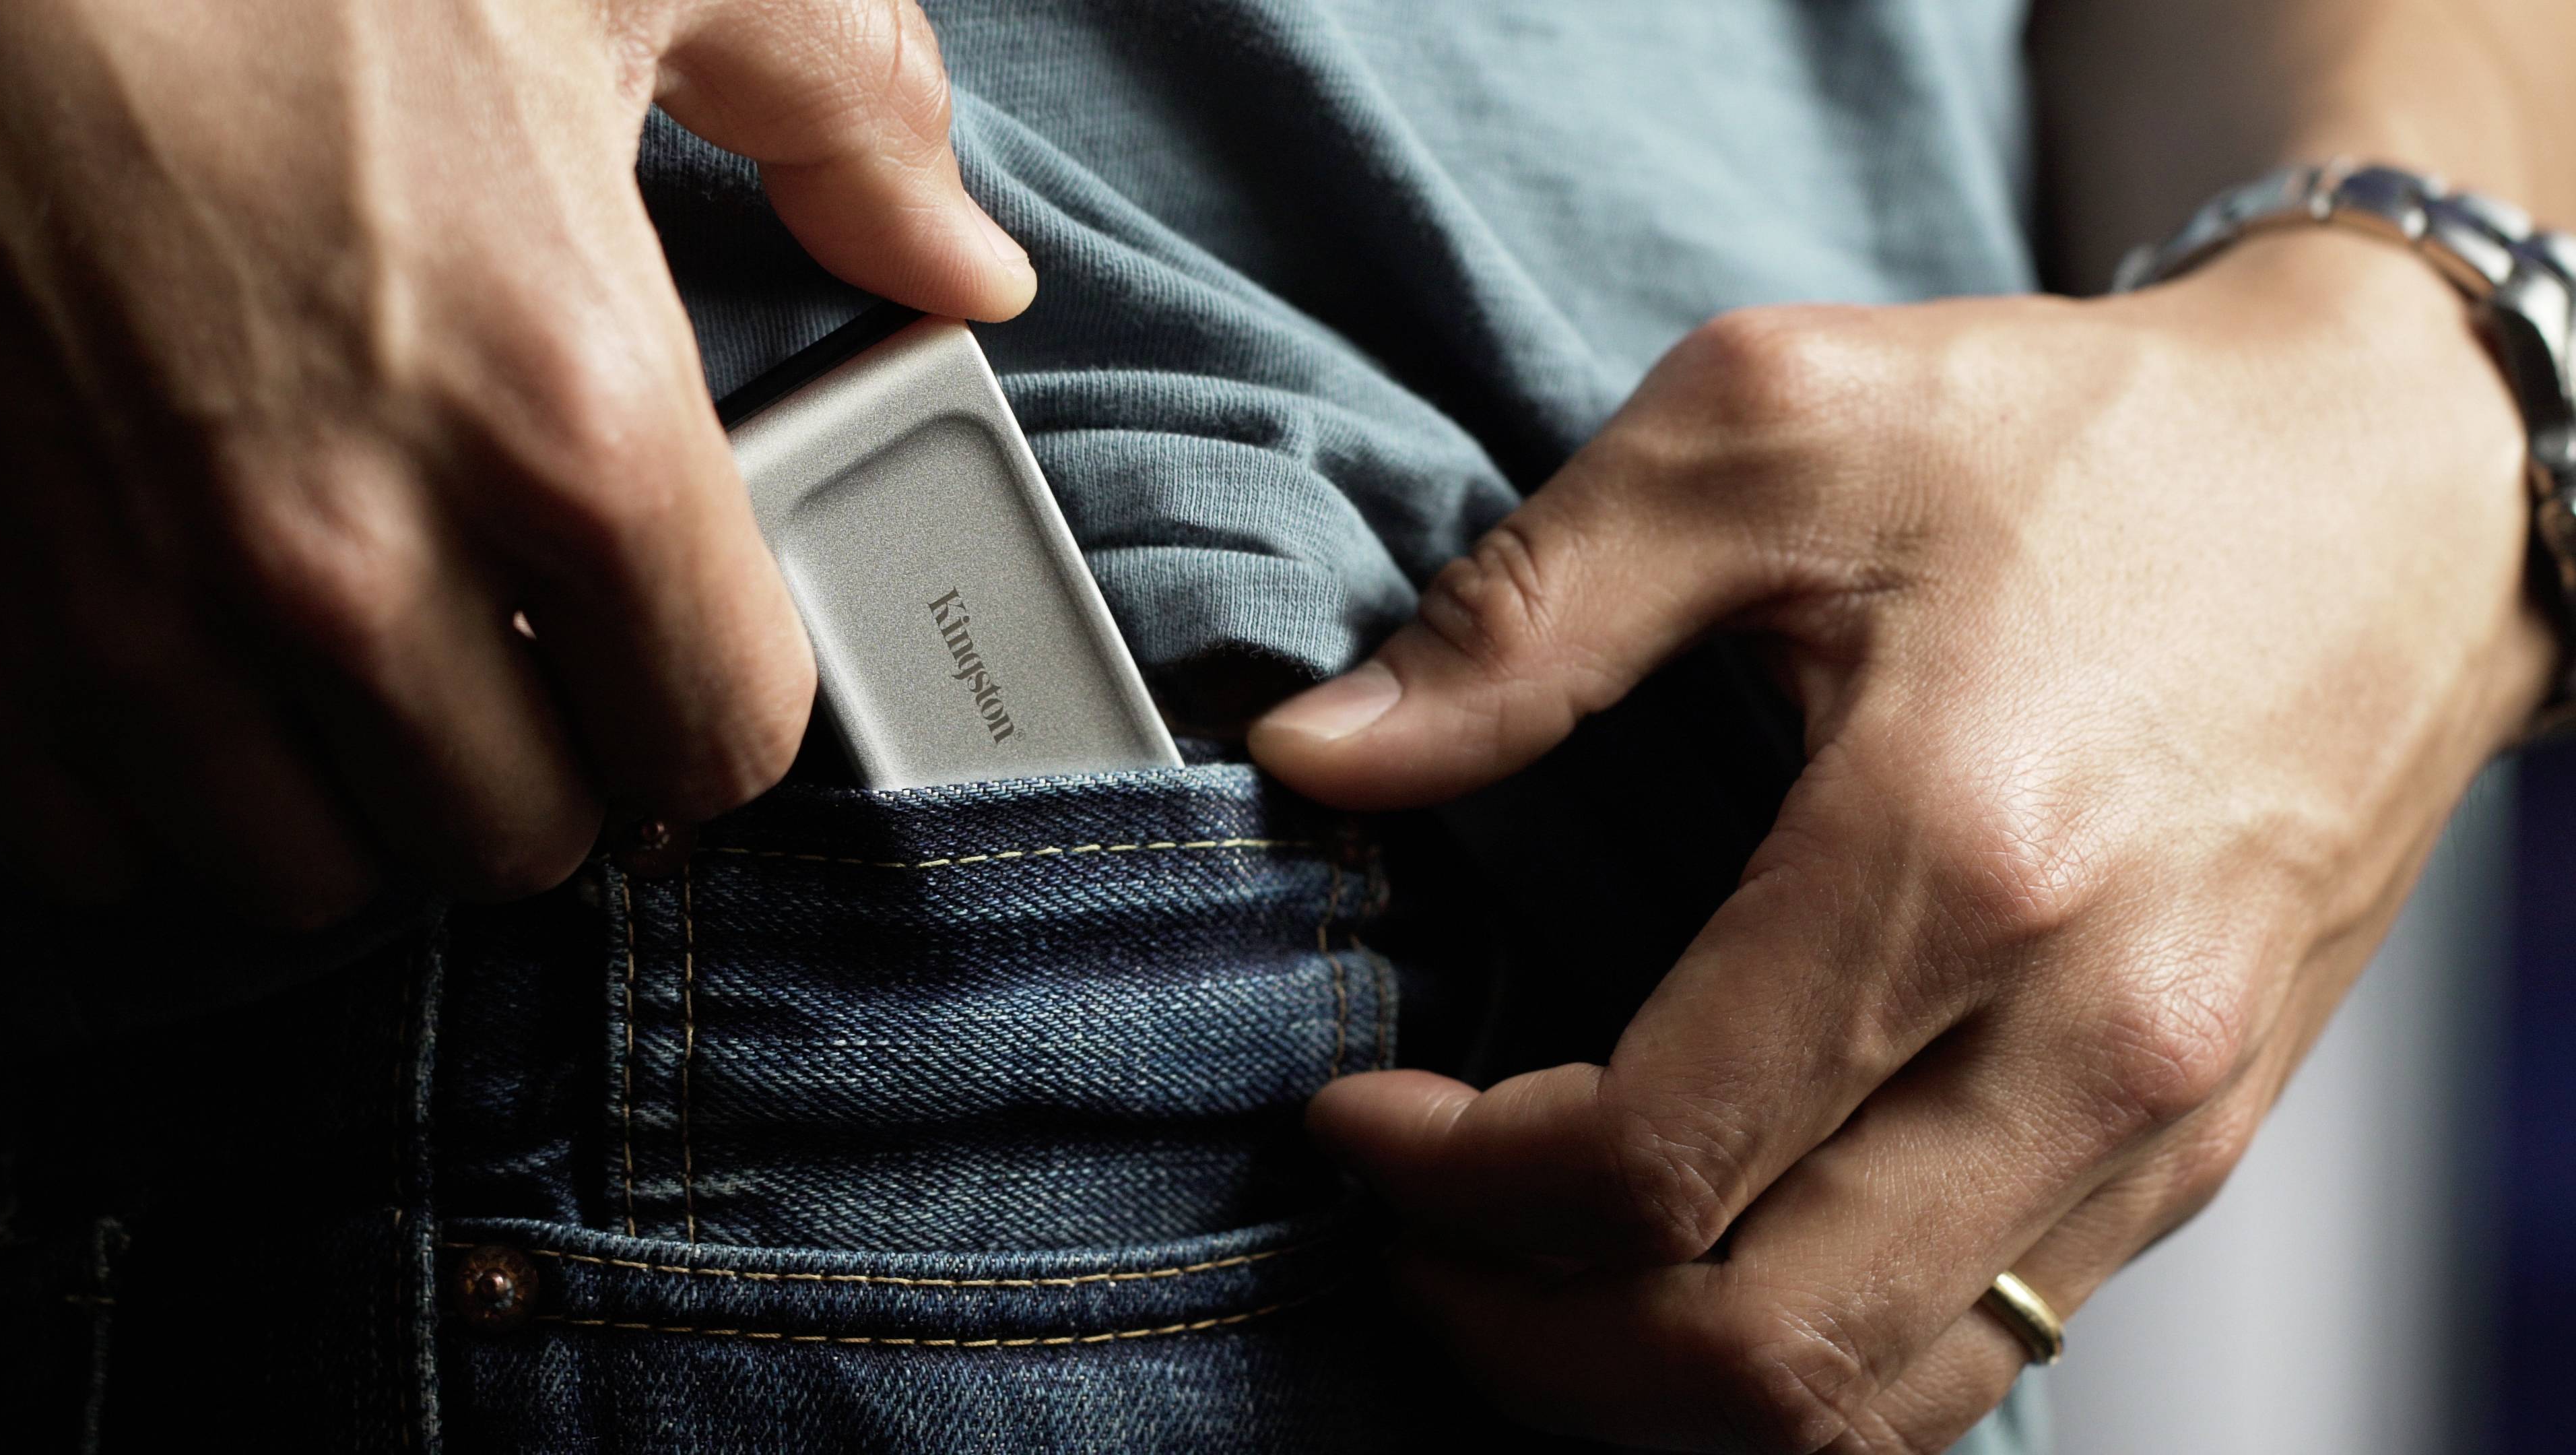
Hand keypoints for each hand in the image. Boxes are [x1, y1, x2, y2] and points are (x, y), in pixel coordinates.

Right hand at [0, 0, 1029, 925]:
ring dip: (362, 790)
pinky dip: (166, 788)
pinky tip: (204, 666)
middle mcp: (357, 556)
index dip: (717, 713)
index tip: (683, 662)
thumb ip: (848, 119)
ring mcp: (150, 606)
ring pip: (315, 869)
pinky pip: (103, 840)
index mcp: (572, 420)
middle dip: (548, 763)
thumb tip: (972, 261)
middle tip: (526, 651)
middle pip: (518, 835)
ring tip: (367, 658)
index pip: (718, 742)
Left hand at [1251, 231, 2553, 1450]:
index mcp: (1960, 853)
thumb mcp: (1766, 432)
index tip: (1352, 1117)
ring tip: (1527, 1280)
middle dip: (1526, 1337)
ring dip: (1659, 1391)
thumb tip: (1313, 755)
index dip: (1452, 1178)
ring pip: (1879, 1403)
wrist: (2395, 480)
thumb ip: (1523, 616)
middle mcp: (2090, 1034)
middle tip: (1410, 1238)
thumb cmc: (2079, 438)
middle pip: (1758, 1351)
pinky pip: (1987, 1350)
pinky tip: (1704, 1265)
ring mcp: (2165, 1118)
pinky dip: (1812, 1366)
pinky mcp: (2198, 1142)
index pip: (1651, 1158)